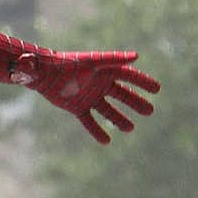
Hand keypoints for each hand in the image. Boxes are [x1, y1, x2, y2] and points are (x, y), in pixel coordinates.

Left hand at [9, 49, 158, 143]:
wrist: (40, 71)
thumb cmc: (63, 62)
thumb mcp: (89, 60)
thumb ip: (111, 57)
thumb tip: (136, 55)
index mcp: (103, 69)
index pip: (128, 76)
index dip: (143, 82)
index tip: (157, 89)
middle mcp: (99, 83)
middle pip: (122, 94)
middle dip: (136, 102)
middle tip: (149, 111)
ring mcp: (89, 96)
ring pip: (108, 110)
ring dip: (119, 119)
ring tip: (131, 128)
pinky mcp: (77, 107)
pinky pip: (90, 121)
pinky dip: (96, 131)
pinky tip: (106, 141)